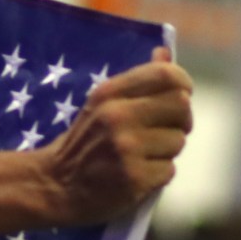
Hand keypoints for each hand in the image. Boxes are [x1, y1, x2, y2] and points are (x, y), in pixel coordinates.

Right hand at [37, 51, 191, 226]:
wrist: (56, 185)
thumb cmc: (86, 142)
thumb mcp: (102, 104)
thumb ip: (137, 82)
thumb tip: (164, 54)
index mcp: (109, 93)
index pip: (165, 75)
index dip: (183, 83)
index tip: (182, 95)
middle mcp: (118, 117)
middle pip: (181, 106)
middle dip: (180, 120)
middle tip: (167, 129)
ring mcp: (127, 148)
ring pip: (178, 141)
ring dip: (167, 150)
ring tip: (144, 155)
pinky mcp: (134, 178)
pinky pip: (169, 170)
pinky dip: (158, 174)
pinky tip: (139, 174)